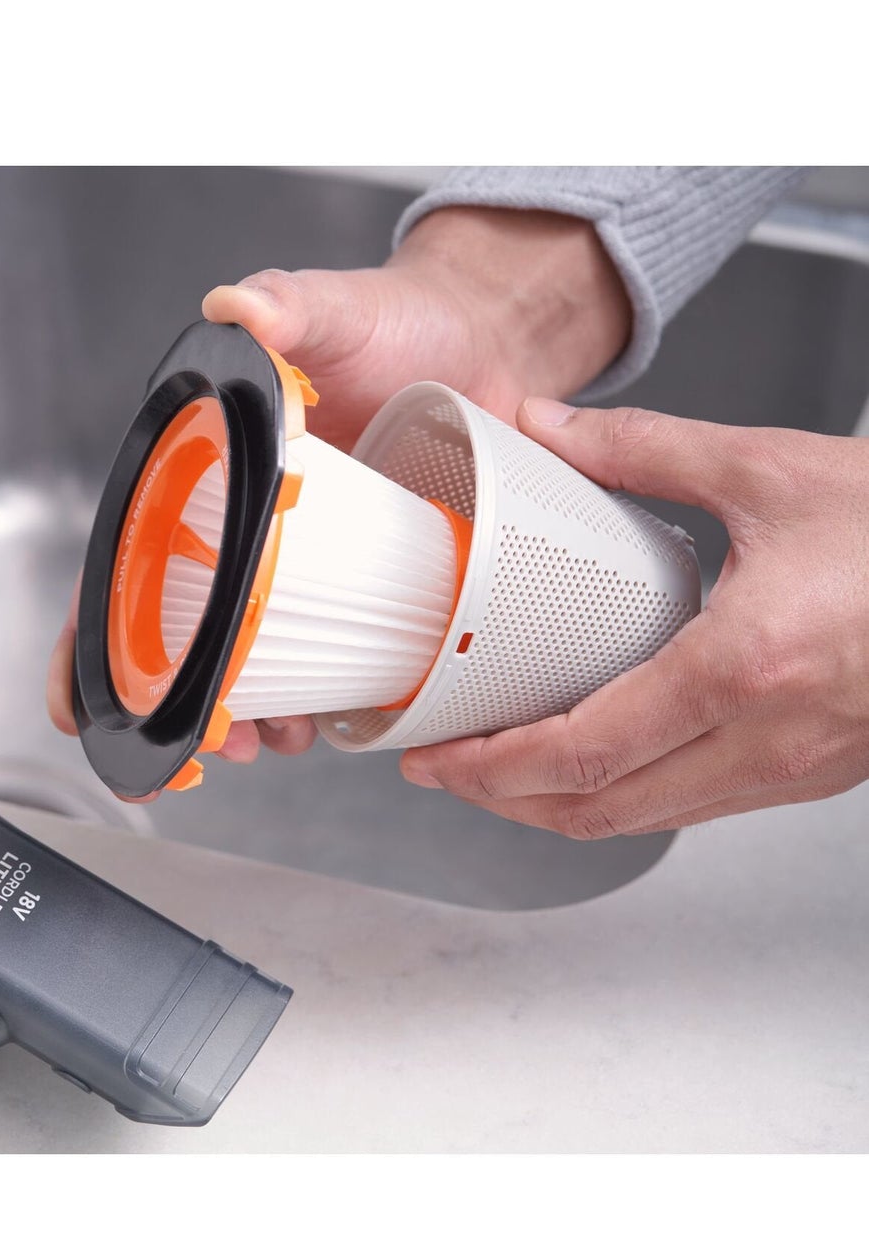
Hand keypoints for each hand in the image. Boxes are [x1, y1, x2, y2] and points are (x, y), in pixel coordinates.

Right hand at [49, 206, 632, 779]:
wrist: (484, 343)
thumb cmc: (397, 322)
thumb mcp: (335, 310)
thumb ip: (285, 305)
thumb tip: (240, 305)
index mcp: (211, 467)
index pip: (128, 552)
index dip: (92, 628)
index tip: (74, 698)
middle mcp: (244, 521)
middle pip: (179, 627)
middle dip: (172, 697)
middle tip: (200, 739)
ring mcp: (304, 558)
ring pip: (248, 652)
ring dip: (246, 709)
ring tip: (267, 740)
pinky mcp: (362, 578)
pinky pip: (326, 648)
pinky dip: (316, 692)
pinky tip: (324, 717)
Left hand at [400, 398, 868, 835]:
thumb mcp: (771, 470)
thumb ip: (643, 451)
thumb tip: (548, 426)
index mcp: (743, 669)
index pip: (579, 753)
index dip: (489, 769)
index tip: (434, 758)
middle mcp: (767, 740)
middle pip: (594, 810)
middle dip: (501, 799)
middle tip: (443, 769)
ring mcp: (795, 770)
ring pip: (643, 820)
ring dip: (557, 804)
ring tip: (497, 766)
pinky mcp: (814, 773)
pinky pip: (693, 805)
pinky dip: (621, 793)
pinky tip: (590, 753)